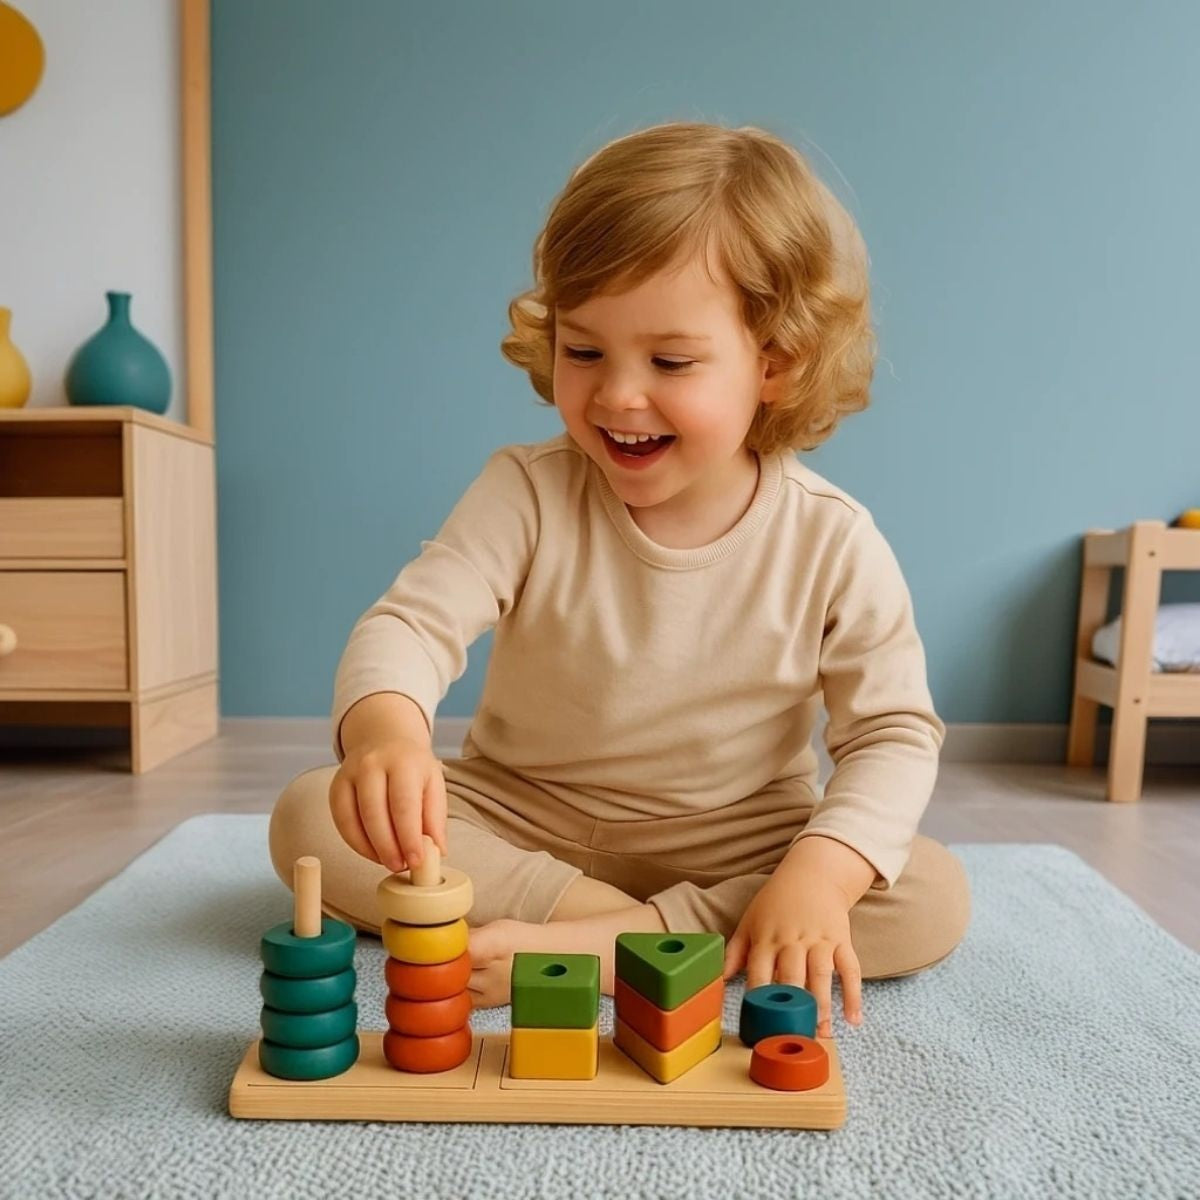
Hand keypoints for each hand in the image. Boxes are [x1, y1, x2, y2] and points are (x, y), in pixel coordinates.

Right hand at [328, 736, 447, 872]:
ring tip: (388, 861)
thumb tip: (437, 851)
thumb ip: (435, 818)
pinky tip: (372, 852)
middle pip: (375, 813)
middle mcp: (373, 763)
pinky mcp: (336, 785)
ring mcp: (350, 773)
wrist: (385, 740)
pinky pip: (341, 820)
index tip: (416, 861)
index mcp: (404, 761)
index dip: (409, 837)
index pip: (404, 805)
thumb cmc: (413, 768)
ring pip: (353, 818)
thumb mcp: (433, 784)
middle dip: (388, 847)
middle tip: (400, 866)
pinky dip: (355, 842)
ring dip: (370, 848)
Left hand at [722, 870, 862, 1038]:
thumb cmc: (776, 902)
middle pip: (791, 975)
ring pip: (820, 973)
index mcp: (766, 938)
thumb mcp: (750, 921)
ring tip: (822, 1032)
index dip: (758, 996)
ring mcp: (818, 940)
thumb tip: (717, 979)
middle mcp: (792, 940)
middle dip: (792, 1006)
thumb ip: (735, 952)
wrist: (812, 874)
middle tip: (793, 1035)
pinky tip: (853, 1019)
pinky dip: (853, 993)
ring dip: (822, 1003)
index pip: (759, 971)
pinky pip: (850, 968)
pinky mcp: (840, 940)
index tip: (757, 1022)